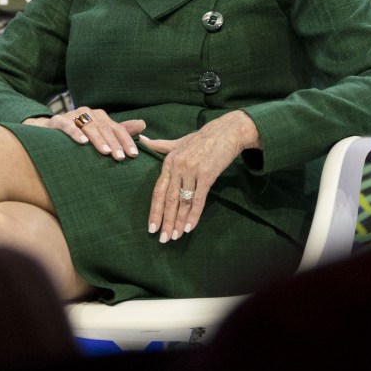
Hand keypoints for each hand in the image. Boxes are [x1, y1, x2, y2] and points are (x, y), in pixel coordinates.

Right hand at [23, 108, 145, 161]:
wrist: (46, 130)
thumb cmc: (78, 133)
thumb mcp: (100, 133)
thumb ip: (119, 131)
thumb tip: (142, 124)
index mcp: (100, 117)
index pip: (117, 128)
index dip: (126, 141)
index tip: (134, 155)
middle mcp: (88, 113)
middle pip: (105, 128)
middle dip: (114, 143)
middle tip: (121, 157)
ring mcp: (72, 115)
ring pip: (89, 126)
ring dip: (98, 140)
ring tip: (106, 152)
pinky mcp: (57, 120)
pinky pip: (67, 125)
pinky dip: (75, 133)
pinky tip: (82, 142)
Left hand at [140, 112, 258, 243]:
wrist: (227, 132)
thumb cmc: (203, 138)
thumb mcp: (179, 141)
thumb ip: (161, 145)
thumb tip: (143, 140)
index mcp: (169, 161)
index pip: (158, 190)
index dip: (155, 210)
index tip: (151, 227)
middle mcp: (178, 167)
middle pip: (169, 199)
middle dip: (165, 221)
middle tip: (162, 239)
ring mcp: (191, 171)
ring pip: (183, 202)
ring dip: (179, 222)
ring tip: (175, 237)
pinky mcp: (206, 175)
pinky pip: (199, 199)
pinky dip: (194, 214)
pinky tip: (190, 227)